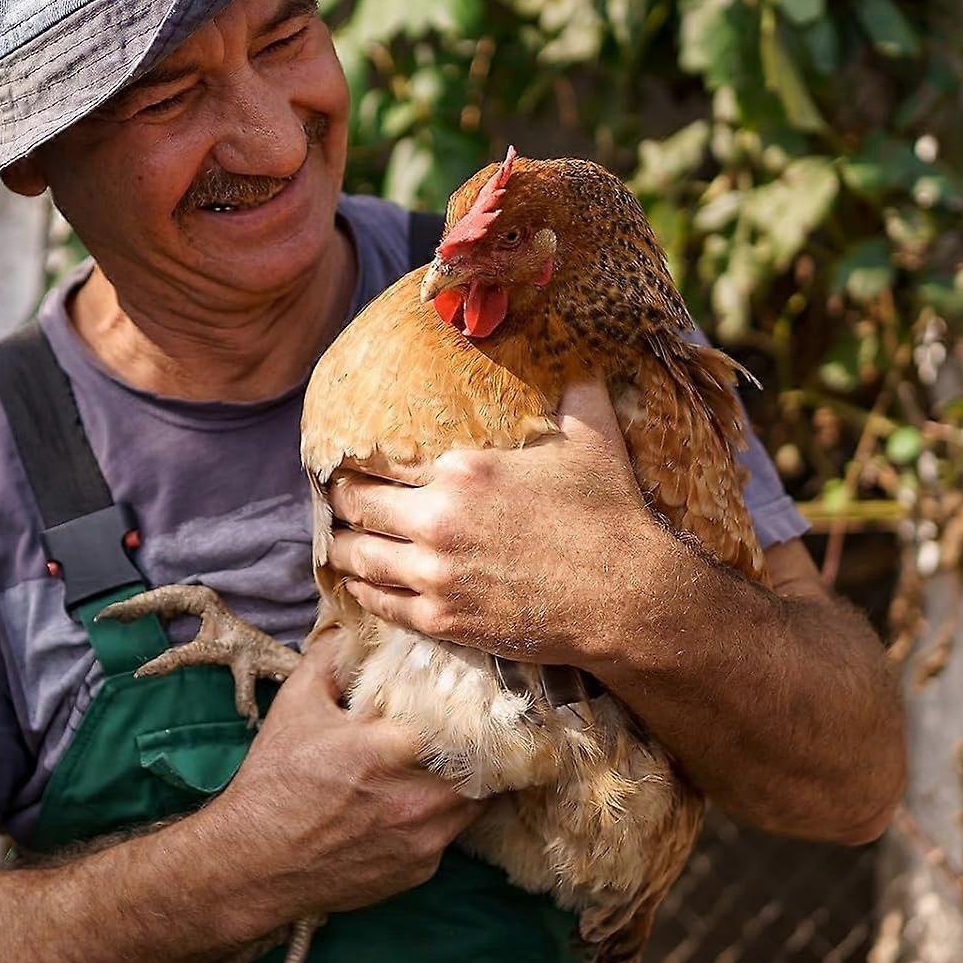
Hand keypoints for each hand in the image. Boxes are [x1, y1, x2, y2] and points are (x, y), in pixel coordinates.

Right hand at [212, 633, 483, 922]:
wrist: (251, 865)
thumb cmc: (273, 781)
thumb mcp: (296, 704)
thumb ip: (332, 657)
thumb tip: (360, 627)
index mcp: (386, 750)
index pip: (462, 722)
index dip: (475, 708)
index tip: (479, 696)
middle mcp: (413, 798)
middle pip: (482, 766)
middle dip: (482, 747)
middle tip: (478, 730)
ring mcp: (421, 840)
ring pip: (475, 804)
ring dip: (468, 784)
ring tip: (456, 764)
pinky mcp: (418, 871)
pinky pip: (451, 836)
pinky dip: (443, 819)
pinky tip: (420, 805)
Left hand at [324, 376, 657, 666]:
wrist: (628, 597)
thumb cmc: (610, 512)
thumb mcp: (593, 432)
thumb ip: (573, 385)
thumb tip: (575, 342)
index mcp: (462, 468)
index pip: (380, 458)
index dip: (355, 457)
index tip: (344, 457)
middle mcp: (437, 519)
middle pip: (358, 506)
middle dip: (341, 500)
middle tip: (334, 496)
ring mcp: (437, 575)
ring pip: (360, 558)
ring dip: (341, 548)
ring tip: (336, 541)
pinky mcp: (445, 620)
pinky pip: (383, 605)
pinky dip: (363, 592)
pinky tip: (357, 585)